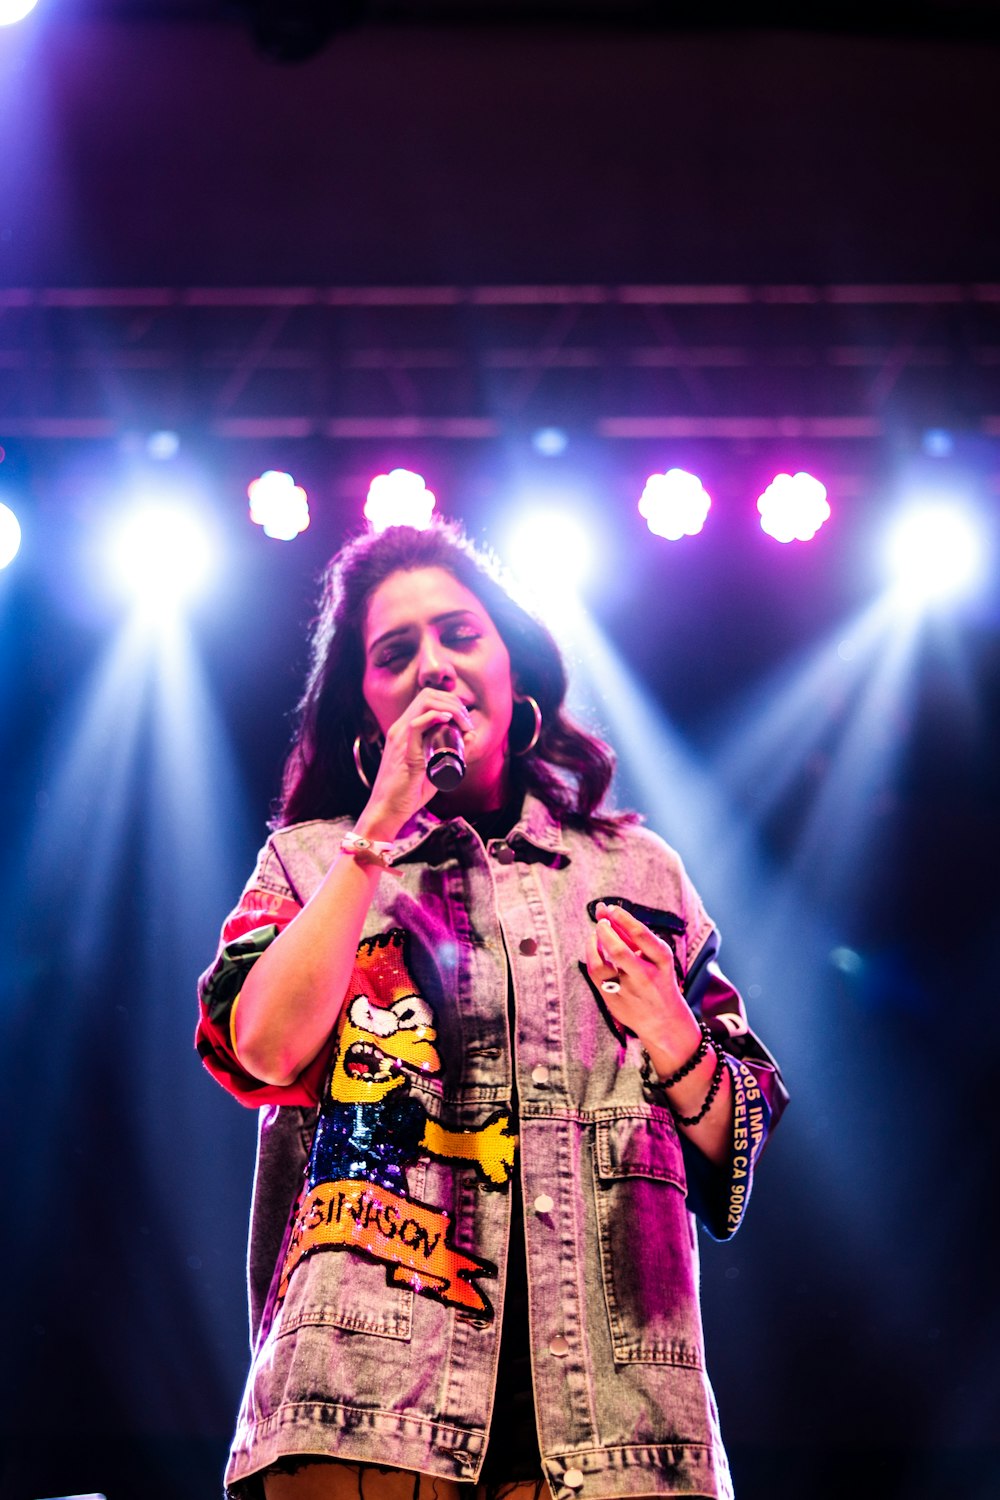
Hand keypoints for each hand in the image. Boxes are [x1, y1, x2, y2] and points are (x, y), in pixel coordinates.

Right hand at [359, 688, 473, 837]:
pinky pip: (416, 724)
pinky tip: (448, 722)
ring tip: (463, 724)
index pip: (427, 699)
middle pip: (428, 695)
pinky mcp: (403, 751)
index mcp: (405, 730)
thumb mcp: (433, 767)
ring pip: (424, 703)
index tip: (465, 720)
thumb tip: (470, 736)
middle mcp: (400, 729)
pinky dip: (435, 717)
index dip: (450, 702)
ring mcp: (400, 738)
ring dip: (450, 708)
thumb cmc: (409, 792)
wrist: (388, 809)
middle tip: (467, 722)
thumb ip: (448, 752)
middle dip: (453, 702)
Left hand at [585, 902, 701, 1069]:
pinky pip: (596, 976)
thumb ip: (630, 934)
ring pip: (602, 965)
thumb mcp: (655, 957)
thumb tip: (604, 909)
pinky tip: (593, 949)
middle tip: (601, 922)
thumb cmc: (658, 979)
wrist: (664, 1020)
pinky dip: (591, 957)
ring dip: (593, 944)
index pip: (640, 934)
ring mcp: (629, 991)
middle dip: (604, 931)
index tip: (611, 909)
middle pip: (618, 950)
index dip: (622, 918)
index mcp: (662, 960)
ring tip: (595, 934)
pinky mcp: (615, 1001)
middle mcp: (646, 976)